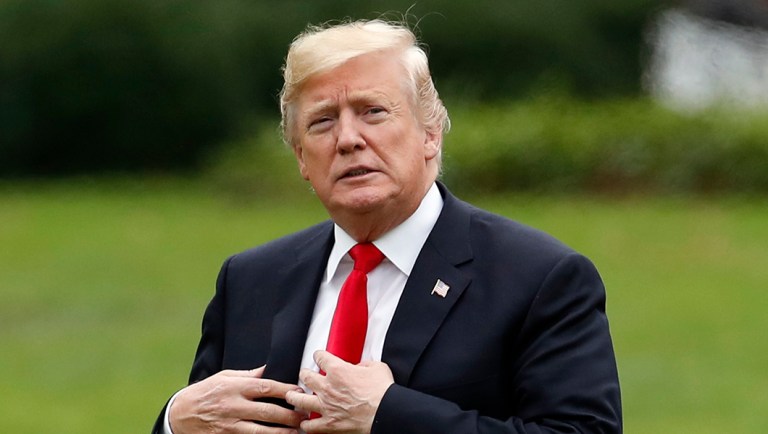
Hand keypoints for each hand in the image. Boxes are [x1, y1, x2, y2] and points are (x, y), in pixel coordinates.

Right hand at [169, 366, 305, 433]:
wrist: (179, 415)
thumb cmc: (204, 393)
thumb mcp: (223, 377)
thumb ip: (247, 375)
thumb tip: (267, 369)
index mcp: (235, 387)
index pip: (265, 387)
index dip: (285, 390)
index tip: (299, 392)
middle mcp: (234, 406)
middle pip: (267, 411)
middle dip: (289, 414)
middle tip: (305, 415)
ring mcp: (230, 425)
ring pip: (261, 431)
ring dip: (281, 432)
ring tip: (297, 431)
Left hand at [285, 351, 394, 433]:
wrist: (385, 413)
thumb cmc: (382, 392)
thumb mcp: (377, 367)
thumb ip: (364, 365)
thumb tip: (361, 367)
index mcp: (338, 370)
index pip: (320, 357)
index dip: (319, 355)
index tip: (319, 356)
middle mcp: (327, 387)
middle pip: (305, 376)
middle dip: (304, 374)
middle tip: (305, 375)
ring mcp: (326, 406)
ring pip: (300, 400)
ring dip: (295, 397)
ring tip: (293, 396)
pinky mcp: (329, 424)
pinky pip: (310, 426)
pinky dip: (306, 424)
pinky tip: (305, 423)